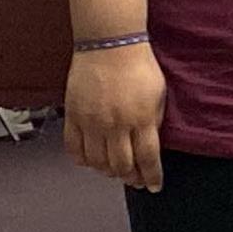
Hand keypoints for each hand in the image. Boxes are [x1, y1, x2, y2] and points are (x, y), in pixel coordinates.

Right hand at [65, 43, 167, 192]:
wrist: (109, 45)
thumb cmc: (138, 66)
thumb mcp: (158, 95)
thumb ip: (154, 122)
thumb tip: (152, 145)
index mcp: (141, 119)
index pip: (148, 158)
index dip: (151, 176)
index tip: (154, 186)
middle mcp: (115, 125)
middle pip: (121, 165)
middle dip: (130, 177)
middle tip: (135, 180)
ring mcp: (92, 122)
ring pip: (97, 161)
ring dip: (107, 172)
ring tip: (115, 172)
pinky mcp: (74, 116)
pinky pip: (74, 148)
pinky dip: (82, 160)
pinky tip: (90, 161)